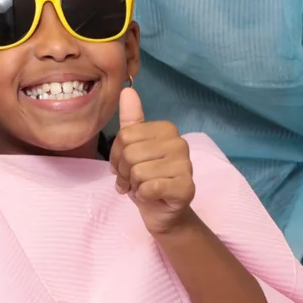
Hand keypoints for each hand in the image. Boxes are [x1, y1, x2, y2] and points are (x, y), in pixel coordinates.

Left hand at [110, 88, 196, 235]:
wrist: (163, 212)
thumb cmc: (146, 178)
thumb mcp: (133, 148)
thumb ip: (131, 120)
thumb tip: (127, 90)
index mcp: (166, 129)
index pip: (125, 136)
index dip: (116, 155)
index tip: (124, 166)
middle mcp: (180, 143)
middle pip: (130, 153)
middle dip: (124, 172)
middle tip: (133, 181)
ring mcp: (186, 165)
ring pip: (138, 171)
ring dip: (133, 185)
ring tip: (142, 188)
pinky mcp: (186, 188)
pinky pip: (149, 187)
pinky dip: (143, 195)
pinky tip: (151, 196)